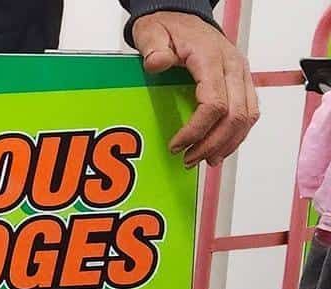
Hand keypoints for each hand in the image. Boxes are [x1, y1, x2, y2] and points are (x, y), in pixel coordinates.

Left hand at [133, 12, 258, 166]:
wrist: (183, 16)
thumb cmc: (169, 27)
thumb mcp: (152, 32)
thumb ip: (153, 48)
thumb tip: (156, 62)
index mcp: (211, 58)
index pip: (214, 104)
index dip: (196, 131)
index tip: (176, 145)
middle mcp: (233, 66)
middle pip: (235, 115)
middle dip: (211, 144)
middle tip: (188, 160)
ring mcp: (241, 74)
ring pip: (247, 116)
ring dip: (226, 144)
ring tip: (204, 159)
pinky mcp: (242, 82)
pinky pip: (249, 112)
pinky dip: (236, 135)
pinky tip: (219, 148)